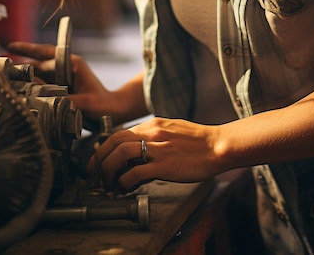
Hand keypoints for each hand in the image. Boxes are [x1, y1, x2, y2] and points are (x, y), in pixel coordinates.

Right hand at [7, 39, 122, 119]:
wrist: (114, 111)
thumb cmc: (103, 104)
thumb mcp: (85, 102)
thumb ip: (65, 99)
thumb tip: (41, 95)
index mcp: (71, 63)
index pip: (45, 53)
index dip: (27, 49)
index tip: (11, 45)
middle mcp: (64, 68)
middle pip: (37, 64)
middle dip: (20, 66)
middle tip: (0, 69)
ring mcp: (61, 78)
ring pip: (37, 76)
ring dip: (24, 79)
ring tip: (6, 83)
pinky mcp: (60, 89)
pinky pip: (41, 87)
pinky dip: (31, 90)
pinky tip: (20, 95)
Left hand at [87, 117, 226, 192]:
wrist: (218, 146)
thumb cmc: (199, 141)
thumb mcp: (171, 131)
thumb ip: (154, 138)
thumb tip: (138, 153)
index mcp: (153, 125)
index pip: (119, 133)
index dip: (104, 148)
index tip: (99, 159)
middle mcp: (152, 133)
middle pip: (114, 141)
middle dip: (99, 158)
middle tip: (95, 172)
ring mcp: (157, 148)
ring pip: (120, 154)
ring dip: (108, 169)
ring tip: (107, 182)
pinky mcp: (164, 165)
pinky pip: (135, 173)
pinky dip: (124, 181)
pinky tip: (123, 188)